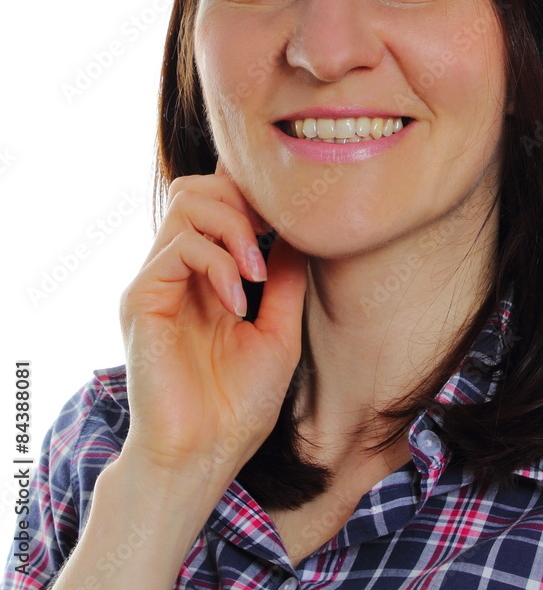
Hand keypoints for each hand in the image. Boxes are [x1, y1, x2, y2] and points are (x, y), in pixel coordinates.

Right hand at [118, 159, 307, 488]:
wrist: (203, 457)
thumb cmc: (238, 405)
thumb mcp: (278, 331)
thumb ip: (284, 279)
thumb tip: (299, 231)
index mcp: (205, 276)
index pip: (216, 201)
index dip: (251, 196)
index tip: (288, 222)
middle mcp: (176, 271)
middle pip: (197, 187)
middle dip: (242, 200)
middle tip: (270, 238)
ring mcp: (157, 281)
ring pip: (186, 201)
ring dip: (234, 225)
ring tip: (256, 271)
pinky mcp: (141, 298)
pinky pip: (179, 246)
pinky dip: (217, 262)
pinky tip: (239, 300)